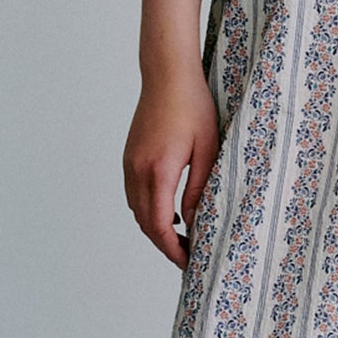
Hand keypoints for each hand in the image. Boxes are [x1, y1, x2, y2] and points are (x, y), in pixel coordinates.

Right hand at [125, 0, 220, 267]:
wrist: (167, 74)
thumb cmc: (194, 107)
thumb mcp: (208, 149)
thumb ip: (200, 188)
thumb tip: (197, 222)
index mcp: (158, 171)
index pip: (160, 226)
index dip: (174, 250)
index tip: (190, 262)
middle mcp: (137, 171)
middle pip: (146, 224)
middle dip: (166, 245)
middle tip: (189, 257)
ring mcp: (129, 163)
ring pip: (137, 211)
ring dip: (156, 229)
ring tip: (183, 238)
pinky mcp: (130, 156)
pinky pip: (135, 195)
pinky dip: (149, 211)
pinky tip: (171, 212)